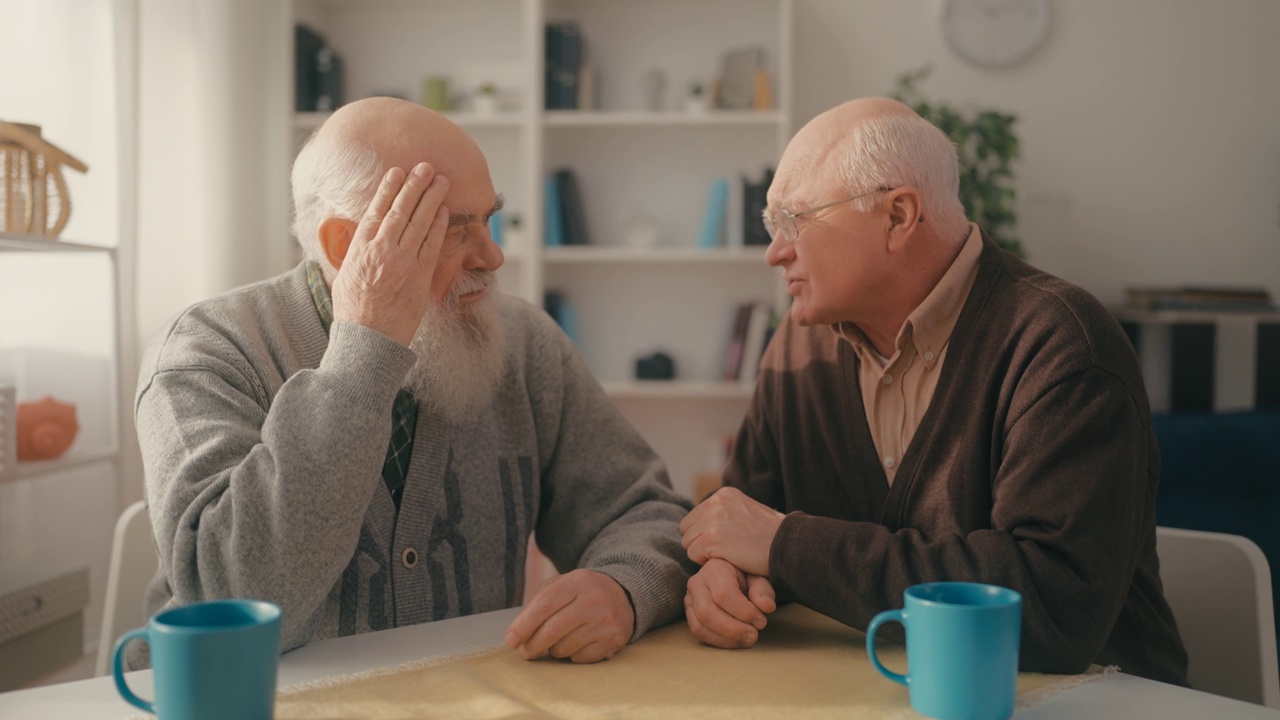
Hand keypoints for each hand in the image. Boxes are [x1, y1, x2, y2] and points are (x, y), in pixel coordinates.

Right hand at [331, 162, 450, 346]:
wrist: (368, 340)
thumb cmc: (355, 313)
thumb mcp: (346, 277)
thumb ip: (356, 255)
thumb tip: (362, 239)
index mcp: (360, 249)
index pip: (375, 211)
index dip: (388, 189)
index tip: (396, 172)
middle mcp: (381, 251)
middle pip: (400, 210)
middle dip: (413, 185)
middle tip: (425, 166)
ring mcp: (402, 262)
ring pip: (419, 222)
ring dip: (431, 198)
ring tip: (440, 180)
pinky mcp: (419, 276)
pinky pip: (432, 244)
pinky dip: (439, 226)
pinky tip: (445, 210)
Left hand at [504, 569, 634, 662]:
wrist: (623, 595)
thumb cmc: (582, 592)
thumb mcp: (562, 585)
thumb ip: (538, 602)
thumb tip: (517, 633)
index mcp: (578, 582)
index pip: (545, 604)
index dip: (524, 625)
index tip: (511, 640)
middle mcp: (594, 600)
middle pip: (553, 630)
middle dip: (533, 645)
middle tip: (525, 652)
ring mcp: (606, 622)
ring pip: (564, 647)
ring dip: (554, 649)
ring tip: (560, 639)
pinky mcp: (614, 640)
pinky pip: (579, 658)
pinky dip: (573, 654)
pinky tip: (579, 642)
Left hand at [680, 487, 784, 576]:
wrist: (789, 545)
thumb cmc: (772, 537)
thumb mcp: (747, 512)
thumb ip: (726, 514)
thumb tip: (703, 524)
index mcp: (724, 494)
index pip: (695, 517)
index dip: (704, 534)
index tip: (723, 543)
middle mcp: (716, 502)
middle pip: (687, 529)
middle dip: (700, 543)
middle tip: (723, 551)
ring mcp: (713, 519)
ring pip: (688, 542)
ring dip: (703, 553)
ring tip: (727, 555)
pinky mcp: (712, 538)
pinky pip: (693, 554)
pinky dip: (706, 562)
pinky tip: (727, 559)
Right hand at [684, 558, 776, 648]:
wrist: (732, 576)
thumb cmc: (746, 576)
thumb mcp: (759, 577)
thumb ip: (763, 590)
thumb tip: (767, 607)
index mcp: (714, 568)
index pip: (723, 594)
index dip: (743, 612)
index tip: (761, 621)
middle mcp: (697, 582)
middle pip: (706, 612)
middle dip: (732, 629)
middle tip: (753, 635)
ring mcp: (690, 600)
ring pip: (699, 626)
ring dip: (725, 639)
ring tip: (747, 640)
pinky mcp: (690, 615)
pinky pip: (699, 633)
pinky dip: (718, 642)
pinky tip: (736, 641)